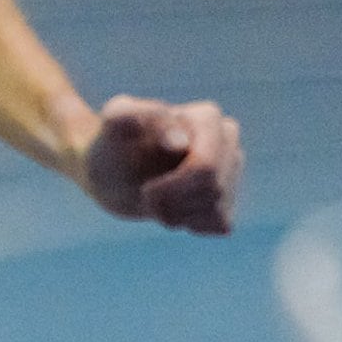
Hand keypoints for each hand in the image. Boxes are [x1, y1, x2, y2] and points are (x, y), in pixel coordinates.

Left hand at [79, 95, 241, 235]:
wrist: (112, 171)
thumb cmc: (113, 144)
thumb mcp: (109, 128)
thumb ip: (128, 119)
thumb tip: (178, 141)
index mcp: (206, 117)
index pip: (205, 168)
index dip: (171, 189)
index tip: (145, 189)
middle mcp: (227, 138)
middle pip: (212, 189)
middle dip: (173, 203)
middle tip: (146, 199)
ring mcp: (232, 167)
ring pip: (217, 207)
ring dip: (177, 214)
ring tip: (155, 203)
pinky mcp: (228, 195)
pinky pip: (220, 223)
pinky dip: (190, 224)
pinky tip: (173, 211)